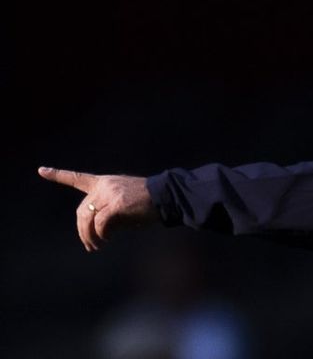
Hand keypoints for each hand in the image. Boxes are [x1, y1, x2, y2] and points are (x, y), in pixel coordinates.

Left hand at [38, 166, 157, 251]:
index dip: (58, 175)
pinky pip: (101, 224)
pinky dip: (102, 235)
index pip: (77, 178)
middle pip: (81, 211)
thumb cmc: (148, 203)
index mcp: (104, 182)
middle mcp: (104, 186)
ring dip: (89, 236)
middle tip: (90, 246)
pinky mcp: (117, 204)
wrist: (167, 195)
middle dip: (82, 231)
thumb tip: (97, 232)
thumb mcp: (124, 203)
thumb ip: (107, 211)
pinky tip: (108, 239)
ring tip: (96, 246)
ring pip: (88, 219)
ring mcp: (110, 194)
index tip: (41, 170)